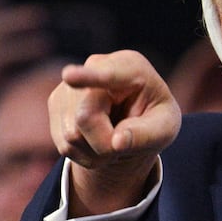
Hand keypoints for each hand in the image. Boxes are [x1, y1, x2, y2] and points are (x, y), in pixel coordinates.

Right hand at [50, 51, 181, 214]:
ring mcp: (71, 83)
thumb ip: (146, 135)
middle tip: (123, 143)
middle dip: (105, 144)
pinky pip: (64, 144)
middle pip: (85, 118)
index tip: (69, 76)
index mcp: (130, 66)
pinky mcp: (56, 103)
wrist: (135, 119)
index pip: (107, 75)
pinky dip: (83, 154)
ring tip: (113, 140)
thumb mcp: (165, 128)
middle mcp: (96, 66)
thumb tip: (117, 143)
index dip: (87, 77)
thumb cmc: (155, 119)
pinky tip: (96, 142)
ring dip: (95, 151)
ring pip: (72, 135)